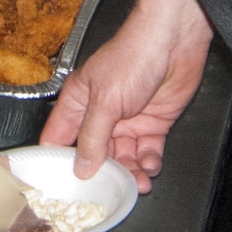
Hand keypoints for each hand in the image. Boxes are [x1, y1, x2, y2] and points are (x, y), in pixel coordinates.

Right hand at [43, 0, 212, 190]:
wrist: (174, 40)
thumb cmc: (133, 55)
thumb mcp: (106, 100)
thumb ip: (92, 136)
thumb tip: (80, 168)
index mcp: (78, 102)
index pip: (58, 138)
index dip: (57, 163)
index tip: (60, 188)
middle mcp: (100, 113)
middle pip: (94, 155)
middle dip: (103, 175)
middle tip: (111, 191)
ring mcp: (127, 119)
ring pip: (123, 158)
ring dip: (130, 172)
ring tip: (138, 181)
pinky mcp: (152, 123)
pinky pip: (147, 152)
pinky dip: (149, 163)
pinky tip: (151, 165)